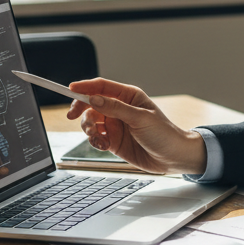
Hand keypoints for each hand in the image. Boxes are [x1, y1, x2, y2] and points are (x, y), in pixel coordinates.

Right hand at [66, 78, 205, 174]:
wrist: (173, 158)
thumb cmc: (164, 133)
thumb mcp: (140, 118)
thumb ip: (116, 109)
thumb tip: (93, 99)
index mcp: (129, 96)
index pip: (102, 86)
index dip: (85, 87)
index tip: (70, 89)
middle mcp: (120, 109)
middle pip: (91, 103)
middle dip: (81, 109)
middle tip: (72, 116)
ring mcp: (116, 124)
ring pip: (90, 121)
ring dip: (88, 128)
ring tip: (96, 136)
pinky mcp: (113, 140)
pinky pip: (95, 137)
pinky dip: (94, 141)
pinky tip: (103, 145)